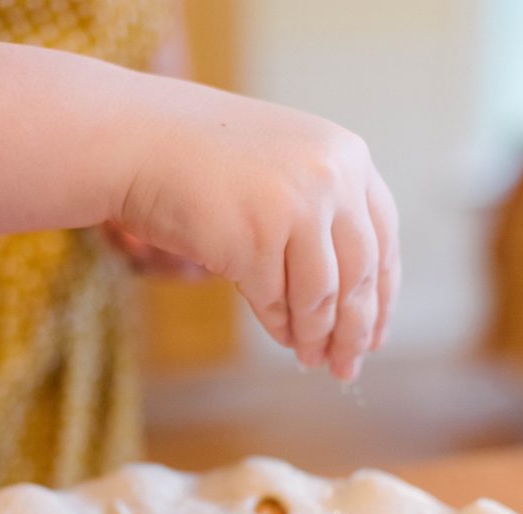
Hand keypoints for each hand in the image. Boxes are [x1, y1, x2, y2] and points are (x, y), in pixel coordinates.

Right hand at [113, 75, 399, 378]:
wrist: (139, 139)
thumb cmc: (205, 158)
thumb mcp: (285, 168)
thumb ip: (322, 213)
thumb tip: (347, 300)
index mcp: (348, 157)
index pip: (384, 240)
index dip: (383, 296)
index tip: (377, 333)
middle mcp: (331, 177)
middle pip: (359, 275)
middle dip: (355, 331)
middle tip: (348, 366)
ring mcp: (294, 207)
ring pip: (322, 297)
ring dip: (317, 338)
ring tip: (313, 361)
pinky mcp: (254, 239)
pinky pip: (277, 301)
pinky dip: (281, 327)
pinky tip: (283, 339)